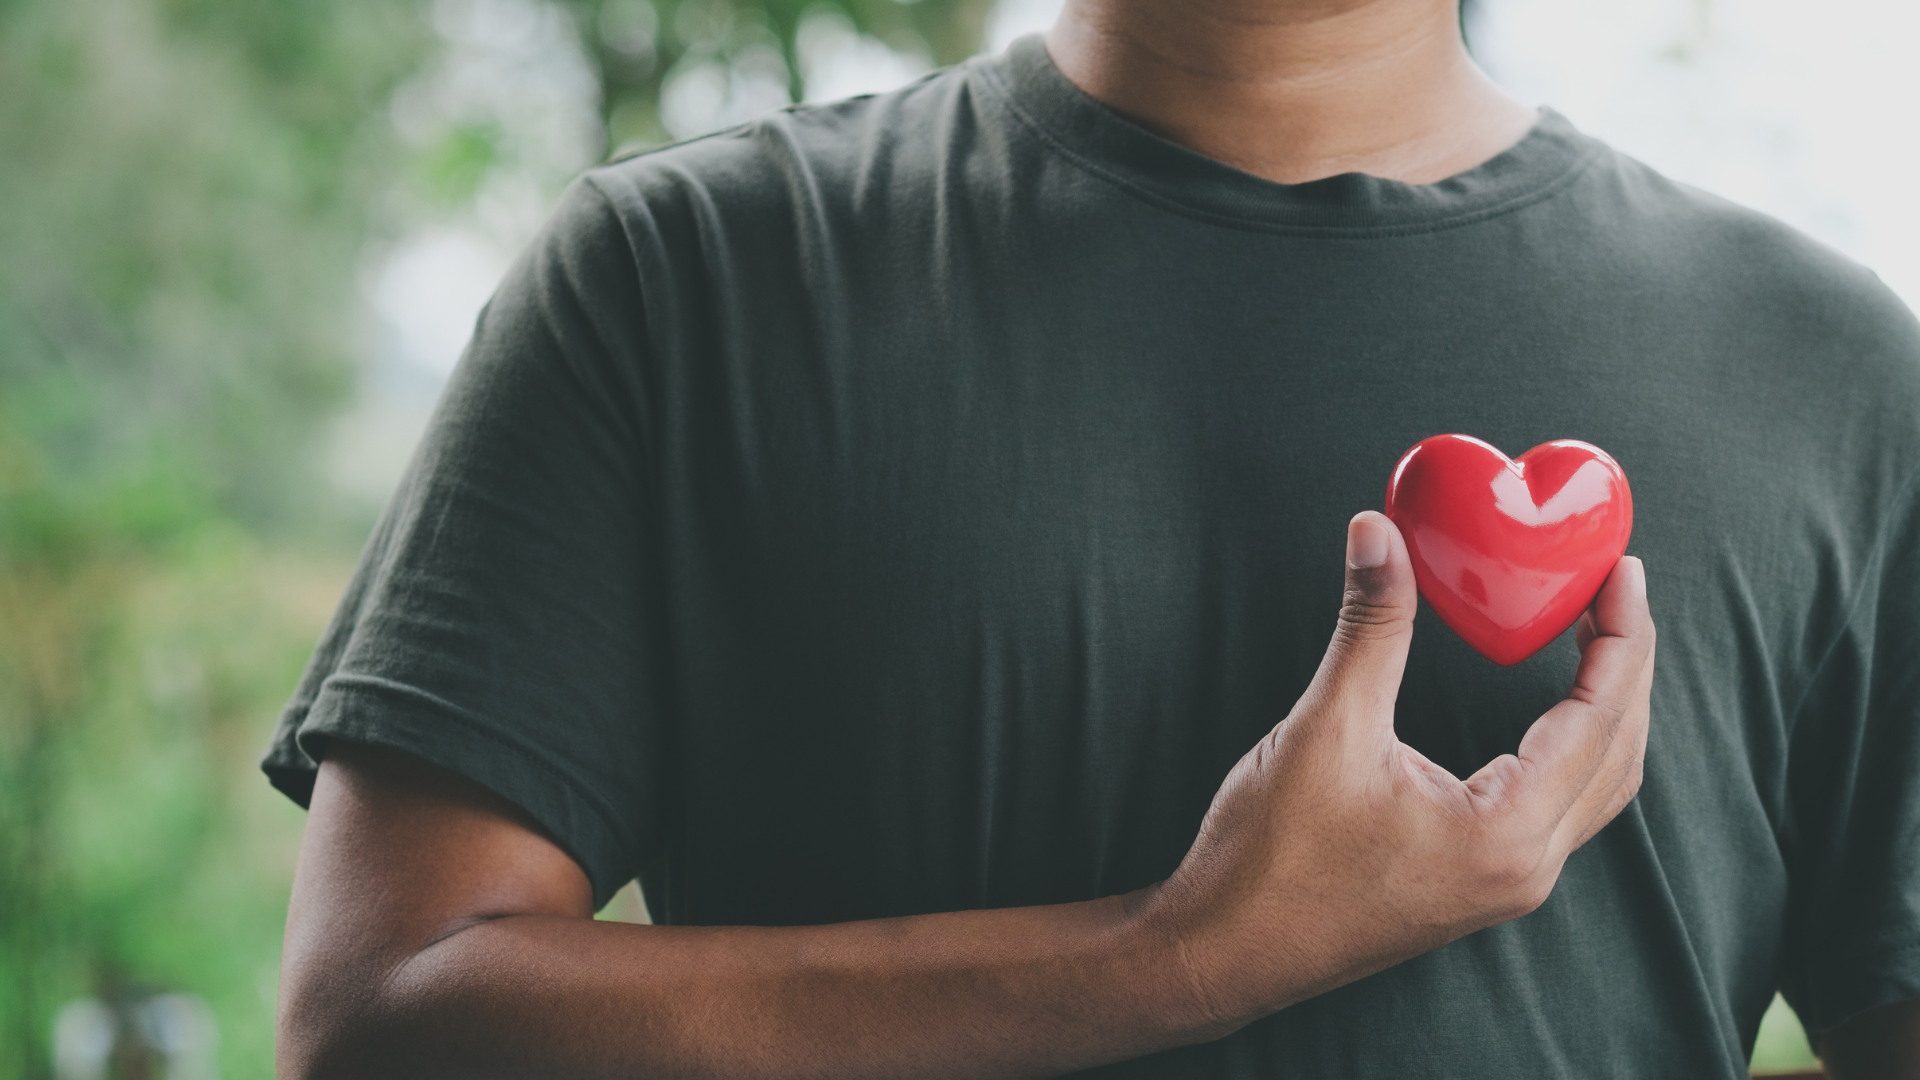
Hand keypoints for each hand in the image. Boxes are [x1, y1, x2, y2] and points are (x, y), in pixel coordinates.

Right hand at [1136, 511, 1654, 1032]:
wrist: (1225, 951)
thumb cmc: (1270, 860)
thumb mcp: (1325, 728)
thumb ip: (1370, 628)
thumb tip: (1378, 533)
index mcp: (1506, 834)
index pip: (1599, 719)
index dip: (1620, 636)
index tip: (1621, 571)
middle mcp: (1524, 868)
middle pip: (1619, 752)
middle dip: (1627, 664)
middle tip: (1615, 588)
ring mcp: (1504, 883)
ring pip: (1597, 786)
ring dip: (1608, 708)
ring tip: (1594, 634)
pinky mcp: (1478, 883)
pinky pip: (1560, 807)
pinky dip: (1573, 746)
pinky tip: (1548, 708)